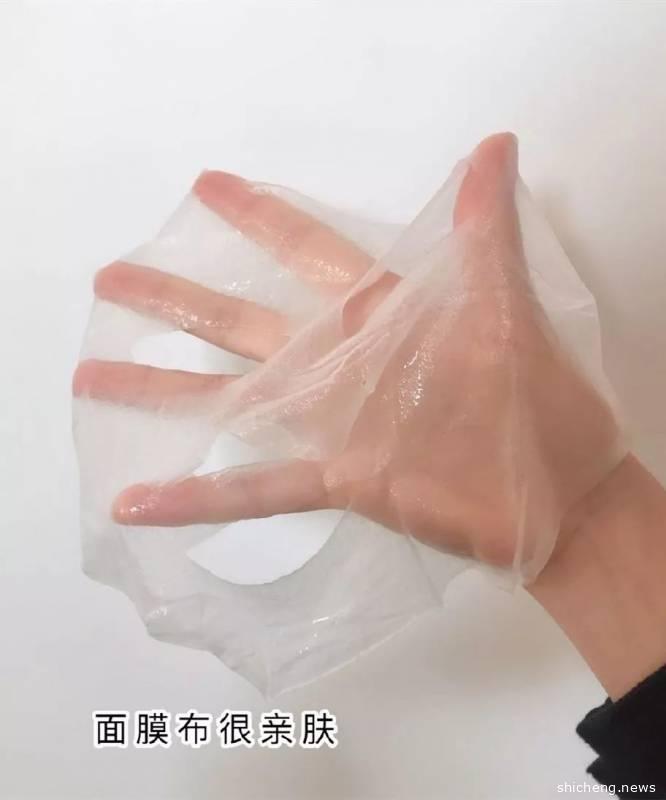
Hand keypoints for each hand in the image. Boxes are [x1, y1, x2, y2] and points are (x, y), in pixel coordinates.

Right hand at [73, 133, 619, 578]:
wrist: (559, 489)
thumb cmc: (537, 395)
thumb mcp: (506, 304)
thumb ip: (486, 230)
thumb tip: (495, 145)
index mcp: (376, 315)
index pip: (306, 252)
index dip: (259, 218)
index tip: (207, 187)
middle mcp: (341, 365)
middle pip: (242, 321)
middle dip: (178, 298)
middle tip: (114, 276)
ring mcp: (334, 423)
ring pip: (232, 399)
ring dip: (162, 389)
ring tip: (93, 376)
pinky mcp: (339, 478)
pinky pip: (257, 488)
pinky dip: (199, 497)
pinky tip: (139, 501)